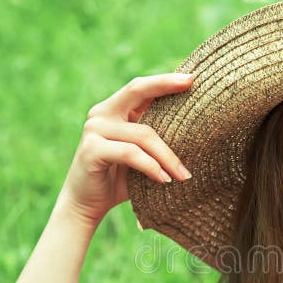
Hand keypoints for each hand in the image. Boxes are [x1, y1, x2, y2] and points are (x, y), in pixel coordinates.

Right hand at [55, 73, 193, 226]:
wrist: (87, 205)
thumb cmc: (120, 180)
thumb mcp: (141, 155)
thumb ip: (155, 138)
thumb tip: (194, 127)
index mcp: (114, 110)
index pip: (141, 87)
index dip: (165, 80)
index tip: (192, 78)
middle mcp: (101, 114)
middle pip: (138, 91)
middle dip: (166, 86)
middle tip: (192, 88)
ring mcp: (94, 130)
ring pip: (143, 134)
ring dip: (168, 157)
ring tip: (184, 175)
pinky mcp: (91, 150)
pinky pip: (130, 153)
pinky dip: (151, 167)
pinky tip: (164, 180)